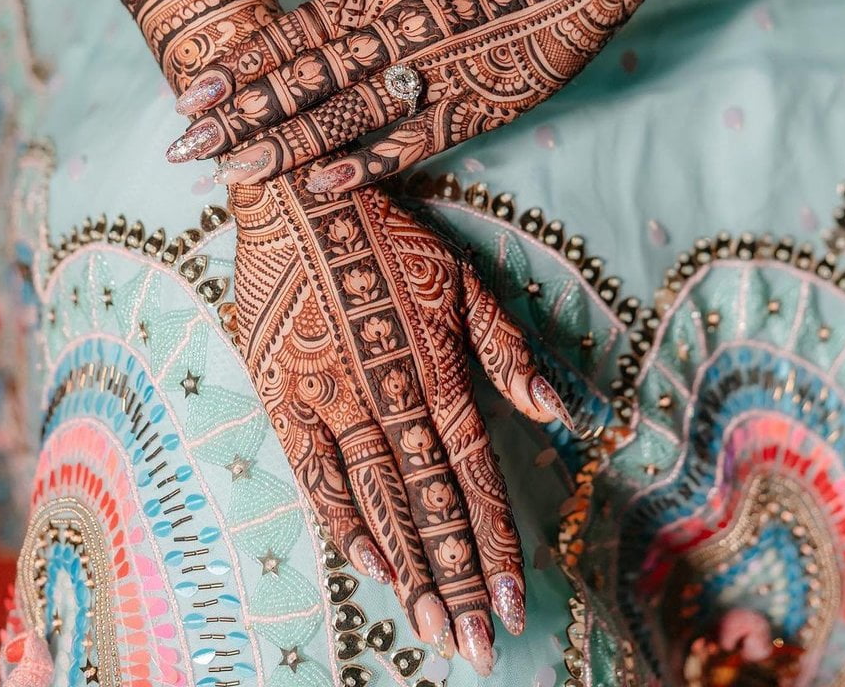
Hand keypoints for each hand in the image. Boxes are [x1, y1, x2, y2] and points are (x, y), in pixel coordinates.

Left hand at [164, 0, 670, 190]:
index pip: (290, 37)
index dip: (237, 69)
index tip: (190, 97)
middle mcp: (392, 34)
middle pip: (302, 83)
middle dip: (239, 117)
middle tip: (184, 151)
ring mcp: (431, 75)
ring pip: (343, 118)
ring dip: (283, 148)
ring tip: (231, 175)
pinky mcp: (470, 109)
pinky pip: (407, 144)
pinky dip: (364, 166)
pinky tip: (320, 188)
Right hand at [228, 174, 572, 674]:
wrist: (301, 202)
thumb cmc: (389, 238)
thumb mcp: (461, 279)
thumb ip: (506, 349)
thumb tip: (558, 412)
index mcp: (438, 368)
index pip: (476, 474)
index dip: (497, 543)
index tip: (515, 603)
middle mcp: (390, 396)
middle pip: (431, 502)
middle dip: (459, 579)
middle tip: (476, 646)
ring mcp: (333, 400)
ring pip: (379, 500)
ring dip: (411, 568)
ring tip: (433, 631)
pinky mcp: (285, 395)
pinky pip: (314, 473)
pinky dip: (342, 522)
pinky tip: (371, 568)